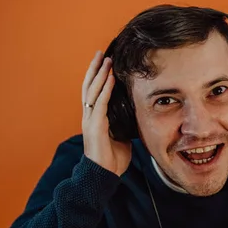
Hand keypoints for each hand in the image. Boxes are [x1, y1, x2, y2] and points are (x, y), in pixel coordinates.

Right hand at [81, 51, 131, 174]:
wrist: (104, 175)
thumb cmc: (112, 158)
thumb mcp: (122, 136)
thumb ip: (125, 124)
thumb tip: (138, 116)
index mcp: (95, 118)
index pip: (93, 92)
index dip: (97, 76)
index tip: (104, 63)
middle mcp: (89, 116)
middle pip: (89, 86)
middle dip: (95, 69)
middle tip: (101, 53)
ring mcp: (90, 120)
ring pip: (92, 91)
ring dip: (99, 74)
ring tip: (105, 60)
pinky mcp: (94, 126)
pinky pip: (100, 103)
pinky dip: (104, 89)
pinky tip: (109, 78)